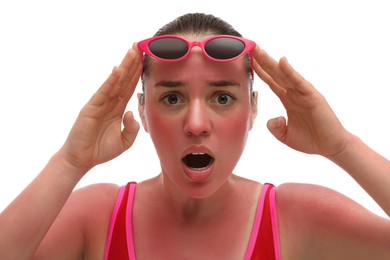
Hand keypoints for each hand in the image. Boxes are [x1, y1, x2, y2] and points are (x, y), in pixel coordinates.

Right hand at [58, 43, 141, 175]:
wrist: (82, 159)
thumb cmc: (100, 150)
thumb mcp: (124, 142)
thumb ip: (132, 129)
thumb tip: (131, 113)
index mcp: (118, 108)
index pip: (131, 87)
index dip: (138, 73)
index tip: (146, 59)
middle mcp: (110, 102)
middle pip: (124, 79)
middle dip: (132, 63)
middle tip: (140, 46)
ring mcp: (100, 103)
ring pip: (115, 82)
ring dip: (124, 66)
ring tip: (132, 51)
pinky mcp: (91, 108)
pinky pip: (103, 92)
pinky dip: (111, 81)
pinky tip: (118, 70)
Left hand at [252, 46, 349, 156]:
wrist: (331, 146)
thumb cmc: (311, 140)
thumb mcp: (285, 136)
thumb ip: (275, 127)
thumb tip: (272, 119)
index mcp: (288, 100)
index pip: (271, 82)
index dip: (260, 71)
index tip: (249, 60)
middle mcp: (295, 93)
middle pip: (276, 74)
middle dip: (263, 61)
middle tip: (252, 47)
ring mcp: (303, 93)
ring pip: (284, 74)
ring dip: (272, 62)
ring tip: (260, 51)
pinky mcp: (313, 97)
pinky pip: (299, 82)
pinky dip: (290, 72)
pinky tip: (281, 61)